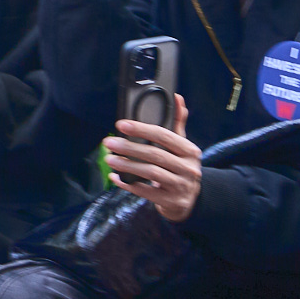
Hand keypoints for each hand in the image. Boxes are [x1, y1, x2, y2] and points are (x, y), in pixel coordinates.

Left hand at [106, 95, 201, 221]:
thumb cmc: (180, 167)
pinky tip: (115, 177)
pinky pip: (145, 192)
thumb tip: (177, 97)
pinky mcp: (171, 201)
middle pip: (155, 155)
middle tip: (108, 142)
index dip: (142, 129)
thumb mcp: (182, 146)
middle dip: (129, 147)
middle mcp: (189, 169)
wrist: (190, 201)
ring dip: (127, 165)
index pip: (164, 136)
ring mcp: (181, 186)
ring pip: (151, 173)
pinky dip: (128, 184)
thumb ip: (177, 123)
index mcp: (190, 151)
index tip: (120, 124)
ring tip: (109, 158)